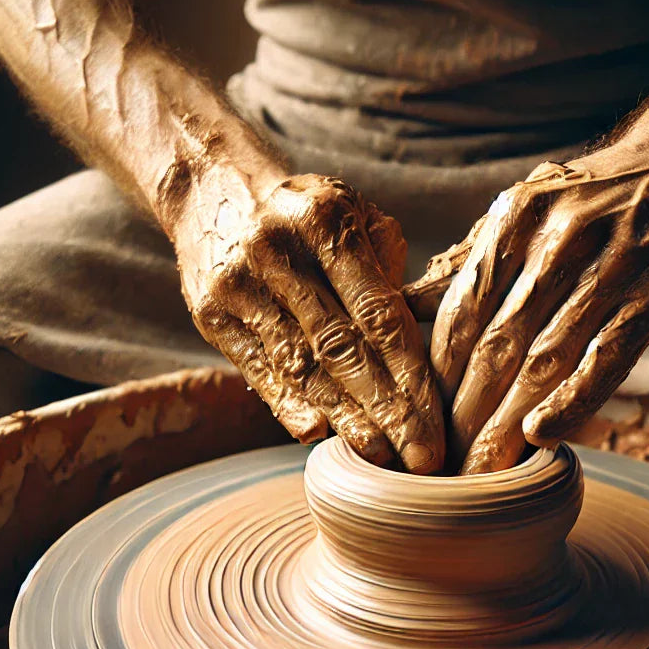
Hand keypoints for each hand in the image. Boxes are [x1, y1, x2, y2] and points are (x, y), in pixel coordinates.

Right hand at [165, 153, 443, 473]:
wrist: (212, 188)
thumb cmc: (308, 217)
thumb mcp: (355, 218)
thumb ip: (389, 276)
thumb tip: (421, 349)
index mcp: (327, 223)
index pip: (379, 314)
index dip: (411, 376)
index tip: (437, 424)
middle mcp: (279, 252)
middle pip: (343, 347)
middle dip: (388, 411)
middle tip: (420, 459)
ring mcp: (239, 284)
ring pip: (302, 365)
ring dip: (345, 418)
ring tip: (379, 456)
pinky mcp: (211, 313)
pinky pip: (258, 368)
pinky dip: (288, 405)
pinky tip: (316, 434)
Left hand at [414, 147, 648, 473]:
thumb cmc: (592, 203)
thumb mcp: (525, 213)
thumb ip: (469, 264)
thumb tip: (402, 308)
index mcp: (514, 220)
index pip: (461, 314)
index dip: (435, 379)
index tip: (420, 425)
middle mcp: (557, 240)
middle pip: (496, 345)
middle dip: (463, 415)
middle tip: (441, 469)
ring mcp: (611, 267)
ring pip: (545, 359)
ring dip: (507, 423)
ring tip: (482, 474)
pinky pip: (607, 358)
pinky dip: (573, 401)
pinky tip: (541, 437)